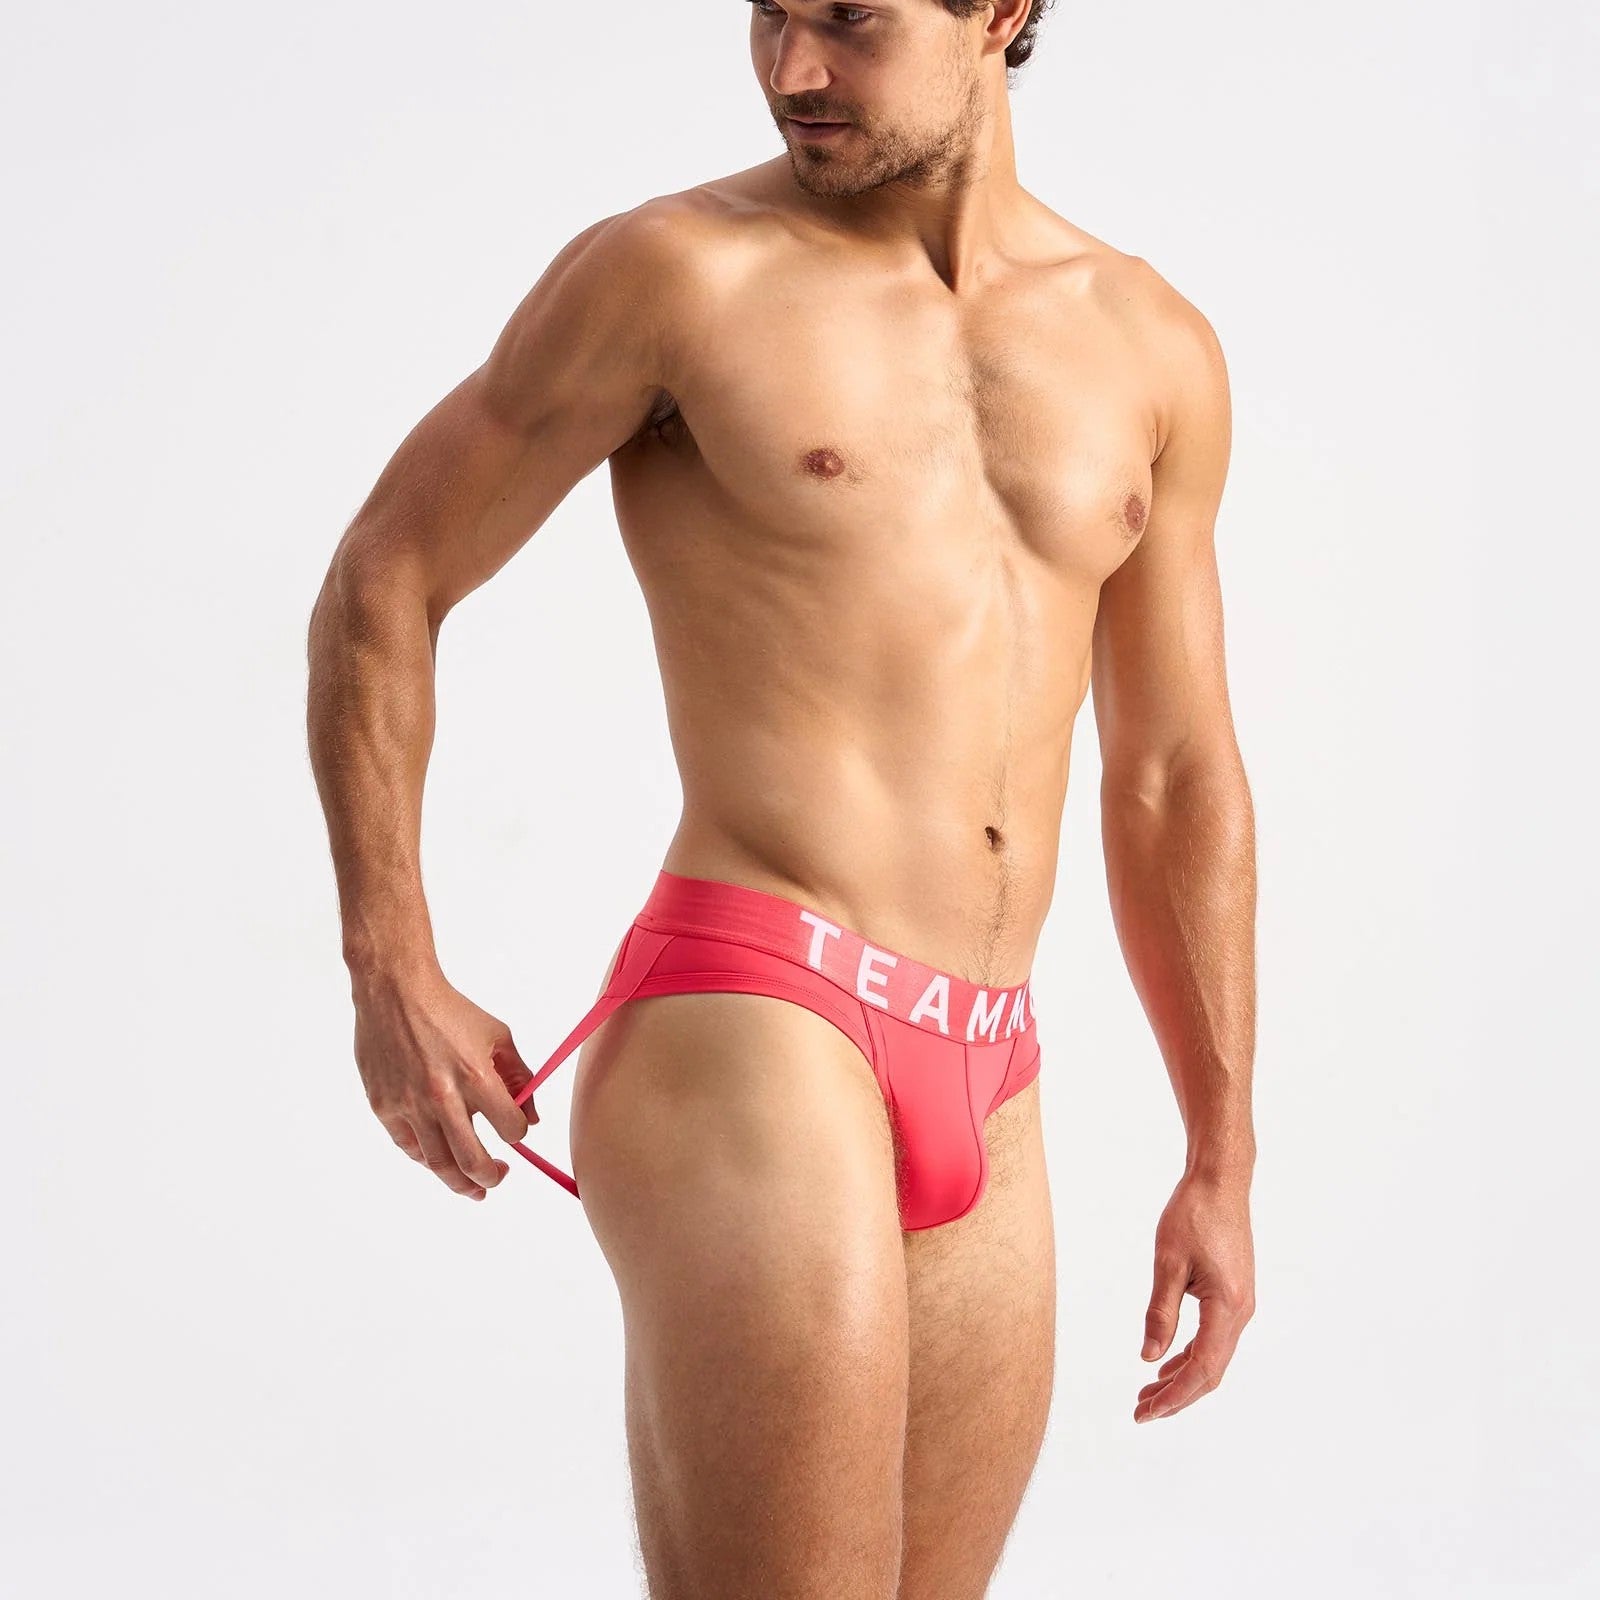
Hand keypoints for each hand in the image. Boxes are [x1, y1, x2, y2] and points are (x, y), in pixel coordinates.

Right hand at [351, 964, 538, 1199]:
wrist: (397, 993)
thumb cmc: (450, 1011)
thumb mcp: (498, 1036)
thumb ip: (520, 1077)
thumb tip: (533, 1118)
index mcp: (476, 1077)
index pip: (510, 1129)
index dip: (519, 1135)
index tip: (516, 1133)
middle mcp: (443, 1097)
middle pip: (473, 1160)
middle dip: (492, 1177)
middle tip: (499, 1177)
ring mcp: (410, 1106)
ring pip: (439, 1163)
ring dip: (460, 1183)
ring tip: (473, 1188)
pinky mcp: (385, 1108)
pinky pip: (409, 1148)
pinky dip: (428, 1161)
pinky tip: (441, 1163)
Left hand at [1134, 1170, 1254, 1421]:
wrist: (1221, 1181)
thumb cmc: (1193, 1214)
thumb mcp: (1167, 1262)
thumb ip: (1160, 1313)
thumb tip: (1148, 1358)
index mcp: (1228, 1307)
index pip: (1202, 1368)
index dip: (1174, 1396)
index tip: (1146, 1413)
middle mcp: (1241, 1312)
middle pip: (1210, 1370)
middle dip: (1177, 1395)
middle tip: (1141, 1411)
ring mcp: (1240, 1305)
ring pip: (1213, 1357)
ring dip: (1182, 1378)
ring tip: (1148, 1393)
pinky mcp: (1233, 1295)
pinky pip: (1214, 1338)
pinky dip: (1191, 1355)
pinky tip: (1167, 1362)